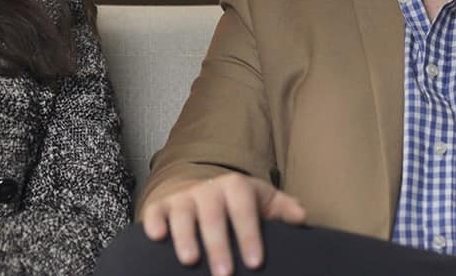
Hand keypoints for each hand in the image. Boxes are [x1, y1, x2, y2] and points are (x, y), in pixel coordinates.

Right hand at [140, 173, 305, 274]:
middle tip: (225, 274)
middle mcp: (207, 190)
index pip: (244, 210)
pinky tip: (156, 237)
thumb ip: (282, 209)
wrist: (199, 187)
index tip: (255, 263)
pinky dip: (153, 222)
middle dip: (218, 245)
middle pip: (212, 216)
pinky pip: (154, 211)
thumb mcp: (261, 200)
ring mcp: (182, 197)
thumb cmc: (236, 202)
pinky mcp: (161, 205)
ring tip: (190, 260)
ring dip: (185, 236)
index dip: (249, 235)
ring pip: (182, 214)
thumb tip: (302, 218)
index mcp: (235, 188)